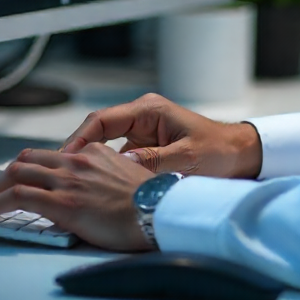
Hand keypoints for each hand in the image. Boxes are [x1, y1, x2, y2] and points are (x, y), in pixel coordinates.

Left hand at [0, 143, 152, 250]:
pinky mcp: (61, 203)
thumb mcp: (127, 178)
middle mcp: (77, 161)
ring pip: (17, 175)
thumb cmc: (149, 203)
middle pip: (28, 160)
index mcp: (95, 153)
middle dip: (5, 176)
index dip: (31, 167)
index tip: (23, 180)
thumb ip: (105, 177)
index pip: (52, 154)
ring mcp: (67, 181)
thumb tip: (93, 191)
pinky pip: (17, 197)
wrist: (157, 212)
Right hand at [61, 92, 261, 178]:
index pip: (101, 120)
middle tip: (58, 176)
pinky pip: (117, 156)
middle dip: (77, 152)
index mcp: (148, 110)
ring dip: (89, 163)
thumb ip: (150, 163)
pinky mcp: (146, 147)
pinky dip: (105, 171)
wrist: (241, 155)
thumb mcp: (184, 159)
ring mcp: (143, 132)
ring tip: (70, 184)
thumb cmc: (218, 152)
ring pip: (104, 145)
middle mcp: (142, 116)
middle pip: (97, 131)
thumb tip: (117, 168)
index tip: (63, 160)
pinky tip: (95, 189)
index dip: (78, 140)